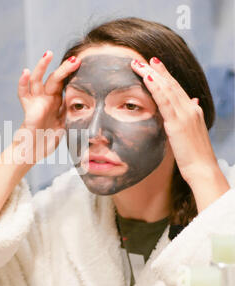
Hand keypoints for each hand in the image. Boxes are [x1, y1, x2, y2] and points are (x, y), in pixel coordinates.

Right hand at [16, 51, 80, 162]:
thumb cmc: (49, 140)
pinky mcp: (28, 108)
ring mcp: (36, 101)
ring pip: (37, 80)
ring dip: (42, 66)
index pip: (66, 84)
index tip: (86, 65)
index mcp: (58, 102)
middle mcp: (47, 98)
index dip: (74, 75)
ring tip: (48, 54)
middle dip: (64, 69)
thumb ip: (74, 117)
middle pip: (55, 79)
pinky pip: (23, 93)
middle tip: (75, 59)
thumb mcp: (67, 126)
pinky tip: (25, 71)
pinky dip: (22, 82)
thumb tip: (93, 112)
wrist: (33, 151)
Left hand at [131, 57, 229, 210]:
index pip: (176, 89)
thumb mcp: (190, 132)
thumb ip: (188, 116)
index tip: (153, 65)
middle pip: (171, 84)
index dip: (164, 76)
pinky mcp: (178, 123)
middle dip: (156, 70)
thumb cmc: (194, 155)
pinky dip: (156, 88)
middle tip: (142, 59)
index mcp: (192, 111)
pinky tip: (147, 78)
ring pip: (167, 89)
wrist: (202, 169)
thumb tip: (191, 101)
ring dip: (152, 75)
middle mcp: (190, 109)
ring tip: (140, 64)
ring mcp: (185, 114)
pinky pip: (165, 102)